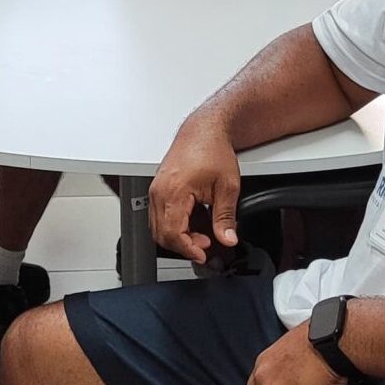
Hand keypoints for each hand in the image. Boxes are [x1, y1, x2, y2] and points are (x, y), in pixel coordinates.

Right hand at [150, 116, 240, 262]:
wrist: (204, 131)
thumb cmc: (213, 150)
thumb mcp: (228, 187)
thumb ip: (225, 217)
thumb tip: (227, 238)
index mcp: (174, 191)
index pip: (173, 233)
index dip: (188, 248)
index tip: (203, 254)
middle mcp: (159, 192)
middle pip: (161, 234)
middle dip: (184, 245)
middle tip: (206, 245)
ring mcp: (156, 190)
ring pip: (158, 226)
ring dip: (179, 236)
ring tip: (203, 234)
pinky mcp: (159, 189)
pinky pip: (160, 215)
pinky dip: (176, 224)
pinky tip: (196, 221)